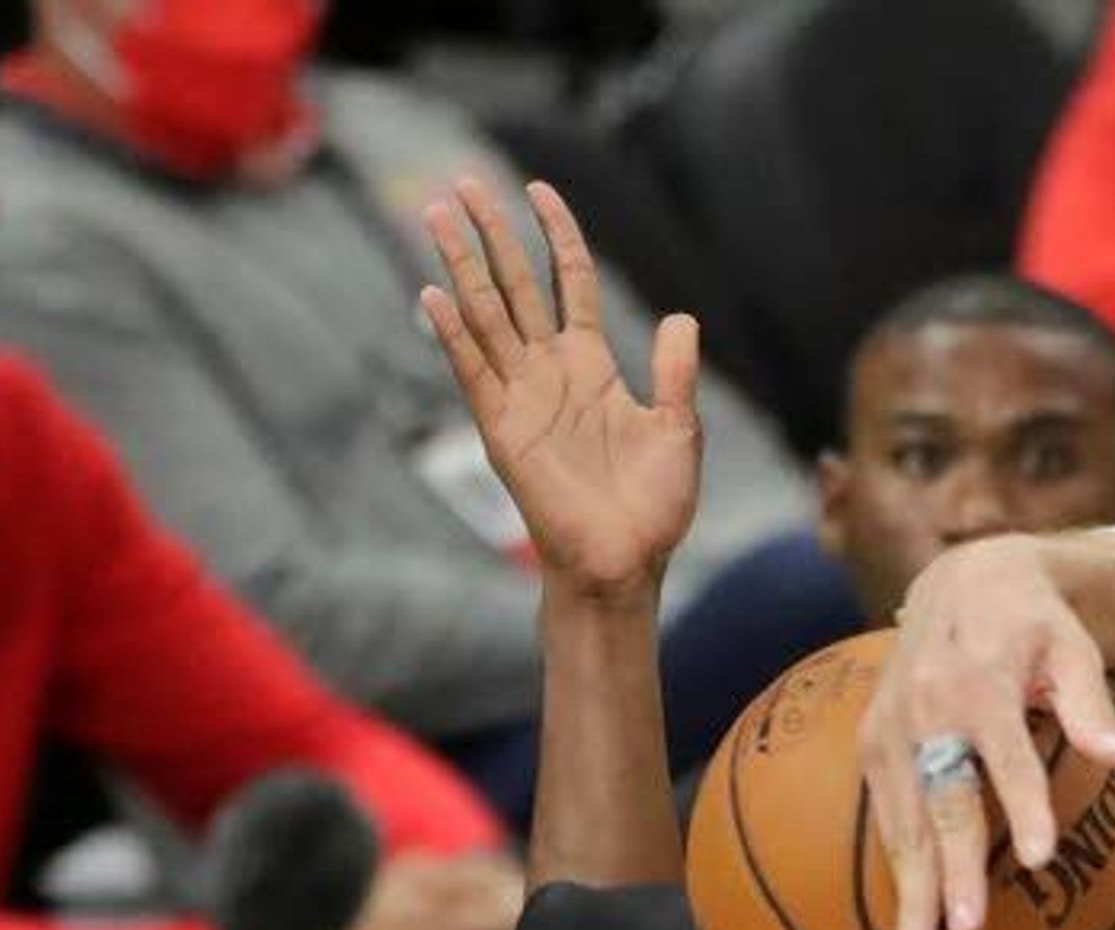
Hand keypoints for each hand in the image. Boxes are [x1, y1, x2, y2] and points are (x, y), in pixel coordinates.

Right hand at [415, 176, 703, 598]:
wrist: (624, 563)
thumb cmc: (653, 508)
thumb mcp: (679, 430)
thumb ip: (675, 372)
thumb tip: (681, 319)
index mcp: (592, 366)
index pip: (567, 280)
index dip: (556, 234)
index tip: (540, 190)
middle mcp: (550, 372)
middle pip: (515, 284)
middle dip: (491, 233)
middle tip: (464, 182)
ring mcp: (521, 396)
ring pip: (485, 313)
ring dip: (461, 264)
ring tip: (436, 214)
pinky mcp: (501, 428)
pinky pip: (472, 370)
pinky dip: (453, 333)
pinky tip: (433, 293)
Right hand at [857, 536, 1114, 929]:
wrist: (962, 582)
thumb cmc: (1036, 626)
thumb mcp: (1074, 646)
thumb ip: (1093, 703)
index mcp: (982, 680)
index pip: (1005, 752)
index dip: (1021, 804)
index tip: (1036, 859)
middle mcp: (927, 706)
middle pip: (942, 798)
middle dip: (951, 868)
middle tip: (966, 929)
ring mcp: (892, 727)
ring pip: (901, 819)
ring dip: (909, 890)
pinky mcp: (871, 742)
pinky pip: (883, 815)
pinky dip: (895, 867)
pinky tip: (905, 921)